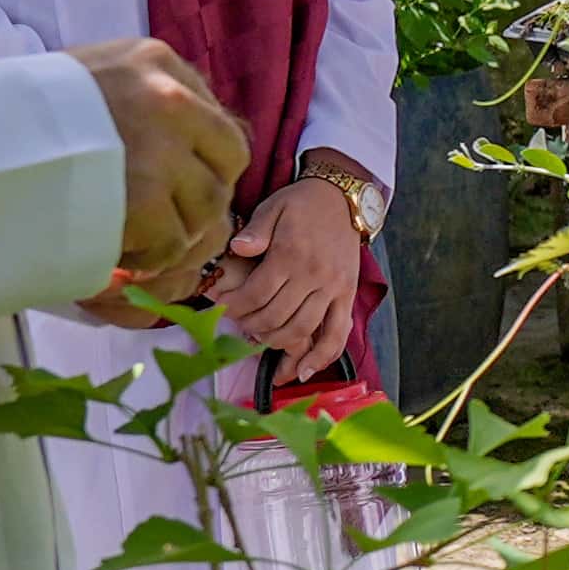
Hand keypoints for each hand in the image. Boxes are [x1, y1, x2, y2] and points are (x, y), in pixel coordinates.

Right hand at [68, 37, 245, 307]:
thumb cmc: (16, 113)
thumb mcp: (88, 76)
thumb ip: (139, 98)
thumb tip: (188, 145)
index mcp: (154, 61)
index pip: (217, 118)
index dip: (203, 160)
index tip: (177, 184)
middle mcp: (168, 98)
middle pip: (229, 162)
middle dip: (202, 197)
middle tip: (167, 219)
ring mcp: (159, 148)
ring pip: (208, 207)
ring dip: (178, 232)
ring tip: (137, 237)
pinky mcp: (143, 197)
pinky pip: (174, 243)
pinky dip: (151, 259)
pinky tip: (121, 252)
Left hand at [211, 167, 368, 380]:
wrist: (343, 199)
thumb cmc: (301, 204)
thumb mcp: (273, 207)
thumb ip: (255, 231)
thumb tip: (237, 249)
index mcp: (291, 254)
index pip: (256, 294)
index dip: (234, 307)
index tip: (220, 307)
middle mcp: (314, 275)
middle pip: (275, 316)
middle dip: (250, 325)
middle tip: (237, 322)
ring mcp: (333, 288)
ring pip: (301, 329)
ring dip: (276, 341)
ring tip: (260, 338)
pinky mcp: (347, 295)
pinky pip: (338, 333)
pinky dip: (322, 356)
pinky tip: (304, 370)